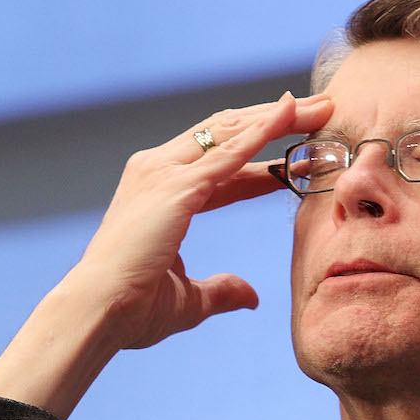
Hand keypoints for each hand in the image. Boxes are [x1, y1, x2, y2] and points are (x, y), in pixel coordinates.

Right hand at [75, 91, 333, 349]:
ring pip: (231, 131)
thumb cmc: (132, 310)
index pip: (220, 164)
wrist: (99, 312)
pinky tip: (290, 113)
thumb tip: (252, 296)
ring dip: (278, 116)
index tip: (296, 150)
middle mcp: (157, 171)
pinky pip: (230, 151)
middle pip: (227, 133)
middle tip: (319, 110)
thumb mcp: (190, 299)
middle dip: (274, 120)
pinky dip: (263, 129)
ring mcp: (164, 173)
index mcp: (157, 193)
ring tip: (320, 107)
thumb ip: (222, 291)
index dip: (260, 156)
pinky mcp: (177, 185)